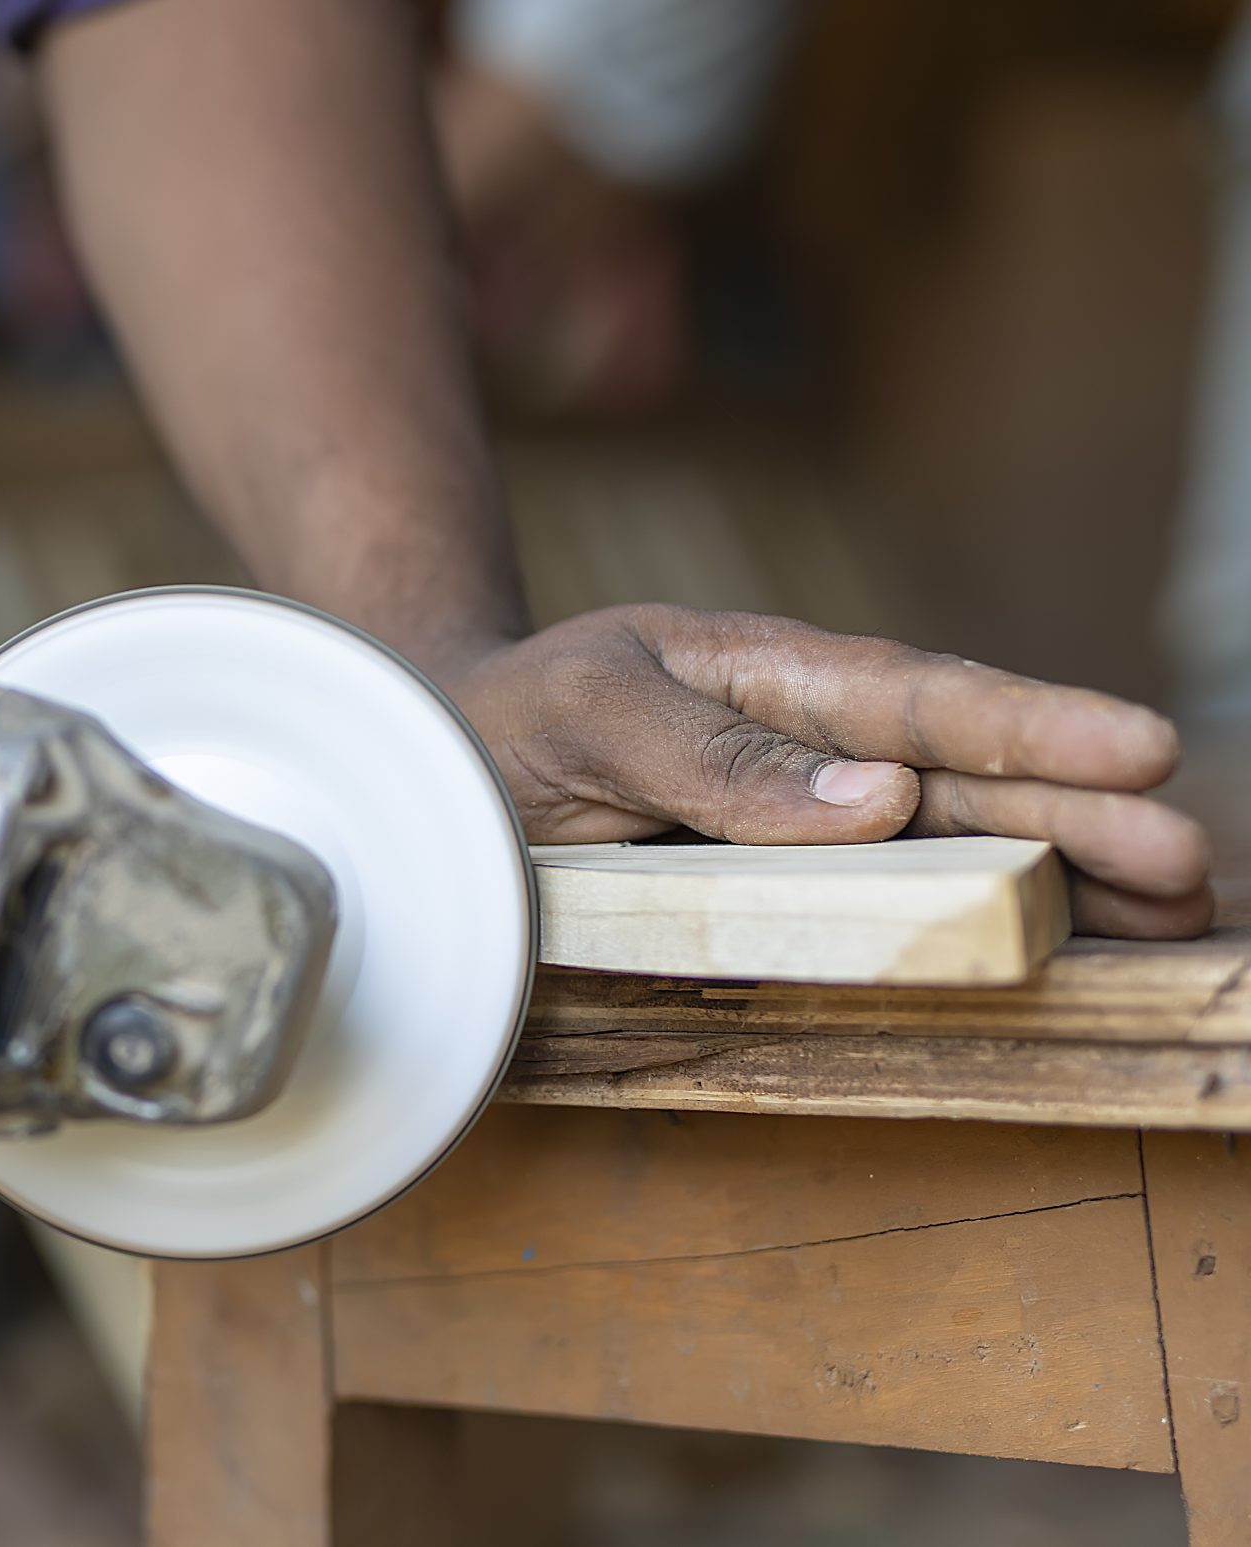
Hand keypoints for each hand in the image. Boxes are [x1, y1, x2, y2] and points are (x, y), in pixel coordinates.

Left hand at [445, 606, 1213, 937]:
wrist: (446, 765)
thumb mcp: (589, 710)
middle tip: (1188, 863)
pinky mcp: (794, 890)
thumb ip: (716, 756)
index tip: (1139, 747)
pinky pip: (902, 906)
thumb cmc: (513, 719)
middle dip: (1087, 816)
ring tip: (1173, 915)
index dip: (1031, 725)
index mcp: (778, 674)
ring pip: (965, 844)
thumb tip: (883, 798)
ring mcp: (816, 821)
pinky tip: (1069, 949)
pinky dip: (989, 925)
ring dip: (1069, 879)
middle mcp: (820, 747)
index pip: (921, 699)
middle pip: (975, 780)